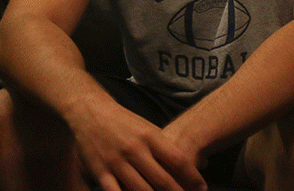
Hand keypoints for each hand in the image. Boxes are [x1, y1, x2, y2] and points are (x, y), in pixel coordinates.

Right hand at [66, 94, 207, 190]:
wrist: (90, 111)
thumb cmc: (124, 122)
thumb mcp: (148, 129)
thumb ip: (164, 148)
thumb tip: (192, 164)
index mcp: (151, 136)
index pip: (178, 160)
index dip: (193, 177)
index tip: (202, 188)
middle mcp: (136, 149)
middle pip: (163, 180)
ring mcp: (117, 162)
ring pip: (141, 190)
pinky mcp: (101, 171)